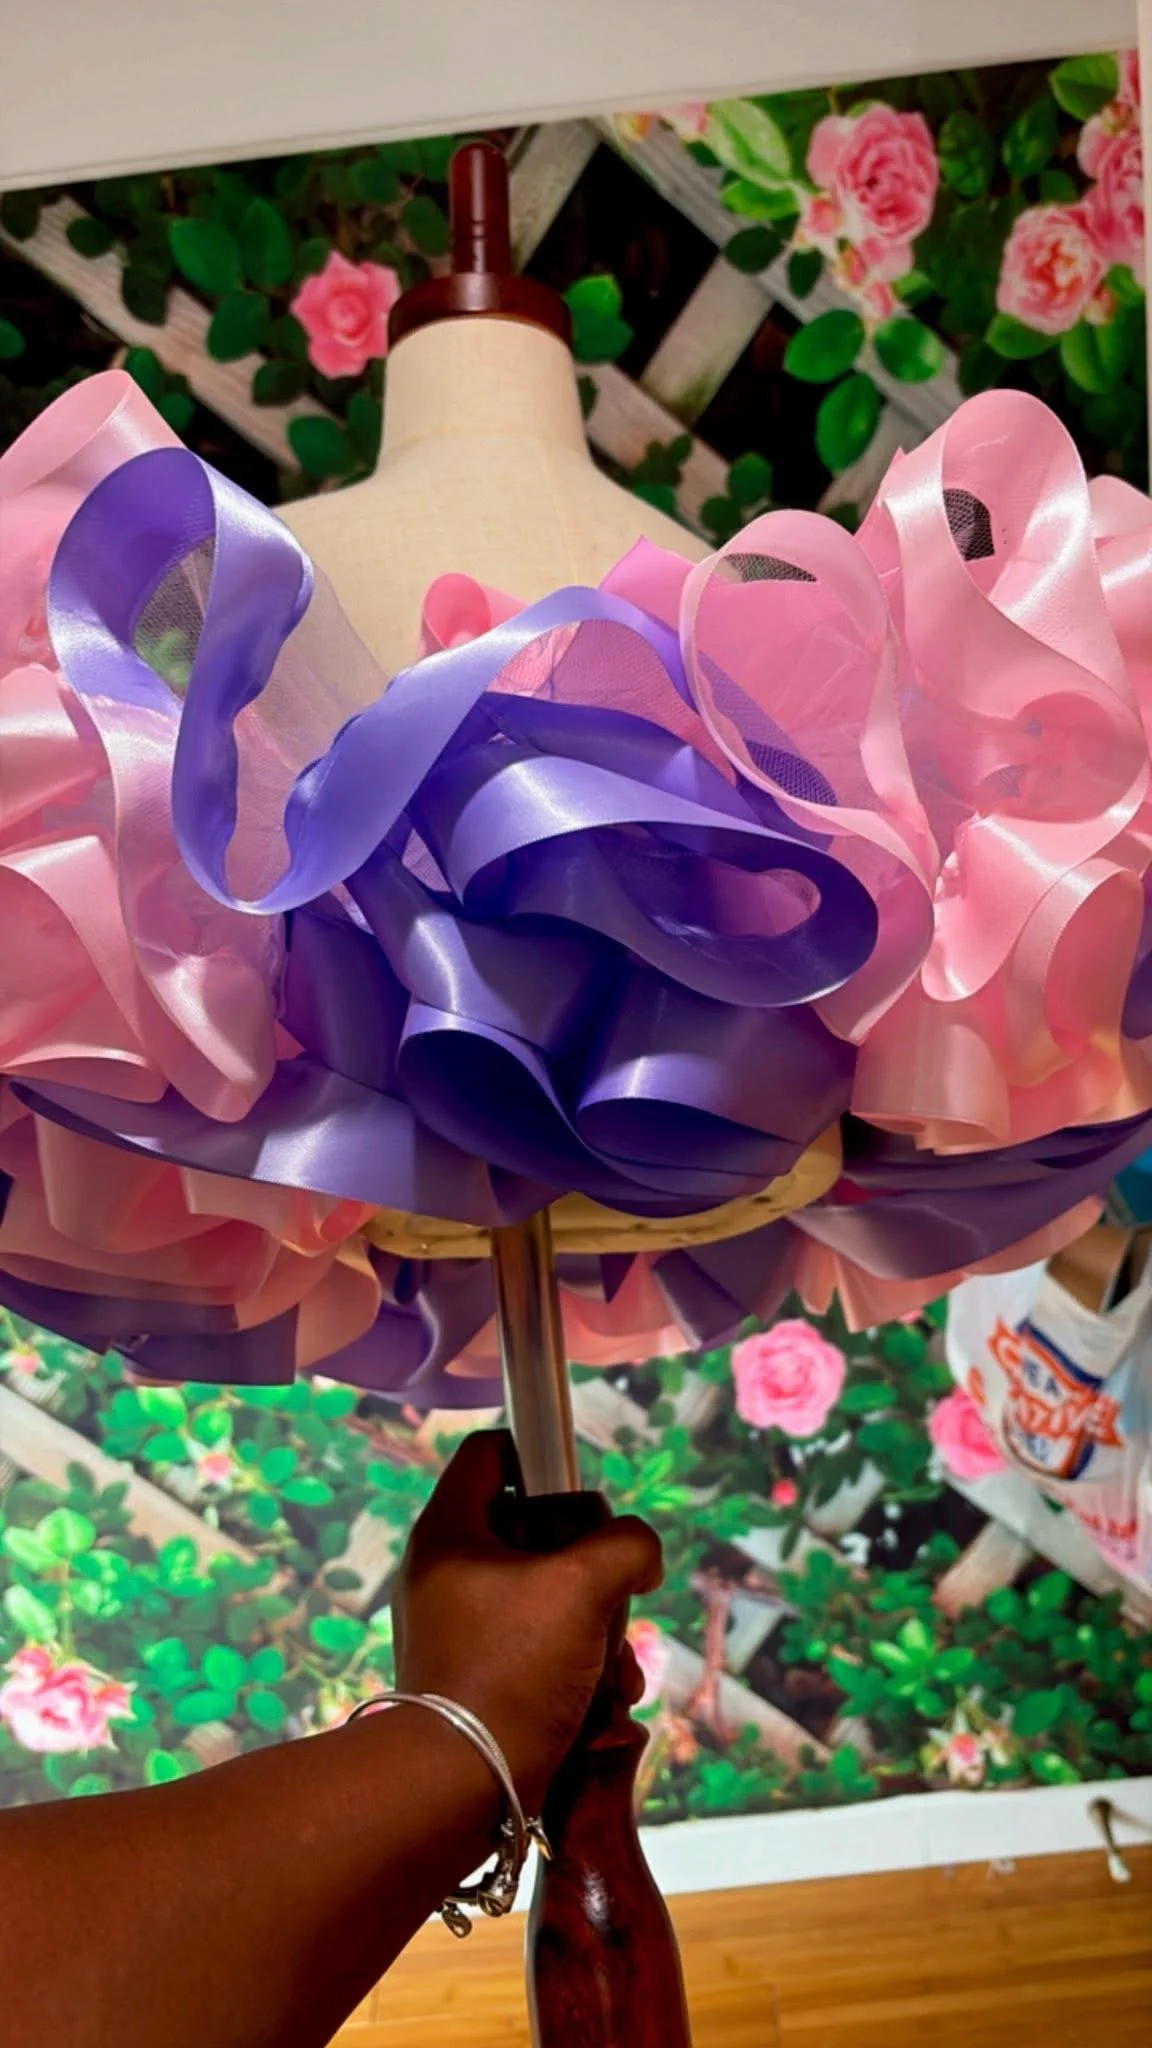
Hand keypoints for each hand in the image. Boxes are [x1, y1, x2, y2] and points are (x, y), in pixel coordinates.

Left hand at [392, 1430, 662, 1811]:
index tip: (586, 1498)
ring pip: (547, 1597)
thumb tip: (638, 1555)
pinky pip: (538, 1648)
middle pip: (535, 1529)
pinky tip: (606, 1701)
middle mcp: (446, 1570)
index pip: (493, 1452)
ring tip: (615, 1668)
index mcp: (451, 1530)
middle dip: (592, 1566)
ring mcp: (458, 1627)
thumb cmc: (513, 1668)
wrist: (461, 1786)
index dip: (543, 1456)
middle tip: (612, 1597)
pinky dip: (578, 1667)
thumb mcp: (584, 1586)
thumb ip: (627, 1545)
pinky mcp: (476, 1677)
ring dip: (597, 1627)